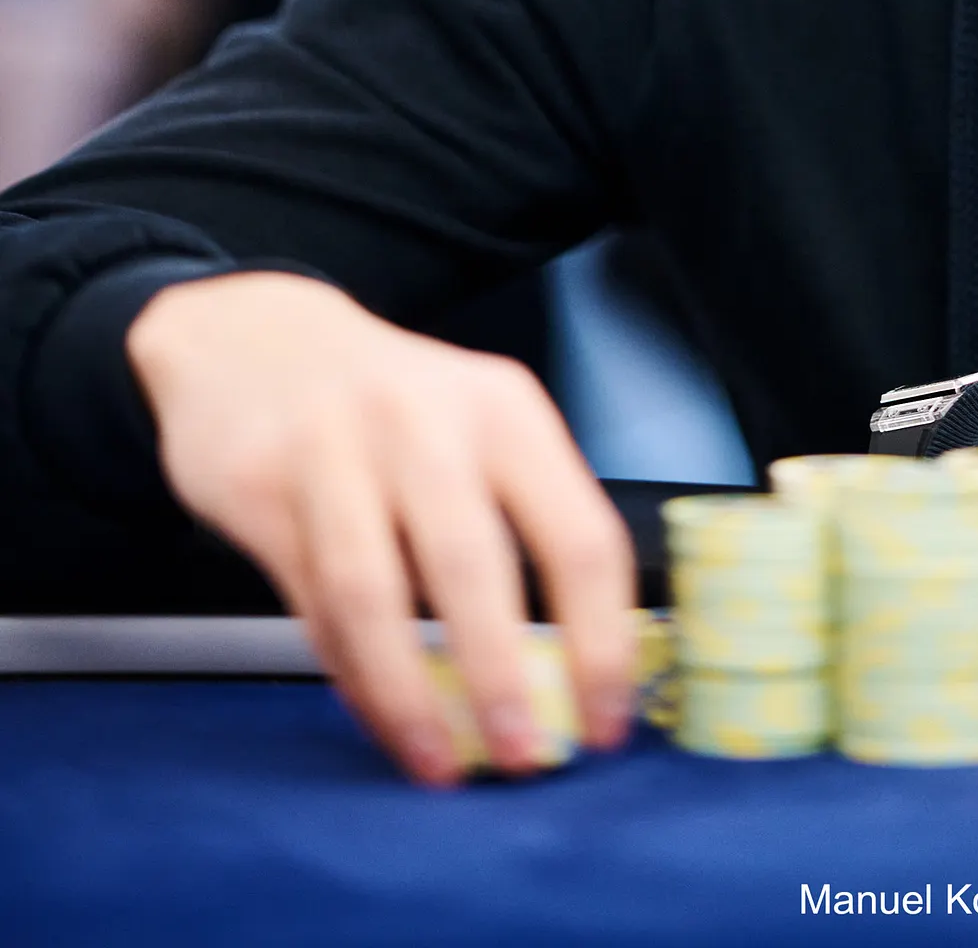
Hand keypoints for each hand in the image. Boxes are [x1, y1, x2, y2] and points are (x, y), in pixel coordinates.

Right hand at [126, 272, 635, 783]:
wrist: (254, 333)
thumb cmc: (393, 400)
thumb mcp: (475, 421)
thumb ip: (522, 517)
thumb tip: (571, 669)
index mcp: (504, 408)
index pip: (577, 533)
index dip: (600, 640)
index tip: (606, 720)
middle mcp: (423, 420)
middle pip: (471, 565)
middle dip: (501, 676)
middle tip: (524, 758)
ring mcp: (334, 450)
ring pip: (375, 595)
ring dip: (411, 695)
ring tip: (439, 763)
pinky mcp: (261, 487)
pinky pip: (313, 605)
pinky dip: (352, 673)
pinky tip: (381, 714)